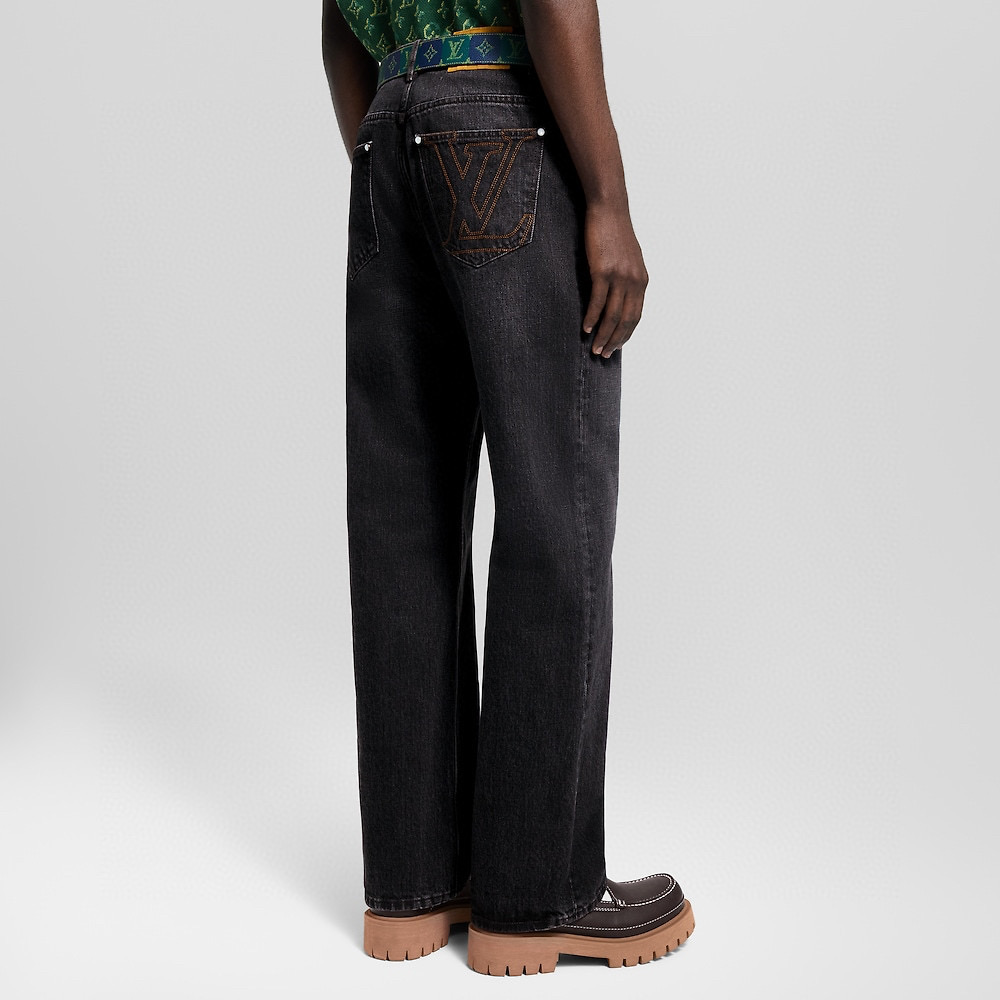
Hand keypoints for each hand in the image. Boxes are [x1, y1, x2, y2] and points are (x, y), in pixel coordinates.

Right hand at [581, 199, 648, 357]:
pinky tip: (586, 328)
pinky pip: (598, 301)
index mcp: (642, 281)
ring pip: (612, 314)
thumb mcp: (628, 260)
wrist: (609, 209)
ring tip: (594, 348)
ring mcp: (619, 277)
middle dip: (615, 340)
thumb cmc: (615, 233)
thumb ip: (628, 279)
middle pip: (626, 320)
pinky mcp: (603, 271)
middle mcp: (634, 281)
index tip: (616, 347)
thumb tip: (621, 298)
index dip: (626, 334)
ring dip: (603, 334)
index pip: (636, 316)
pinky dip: (592, 317)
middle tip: (604, 354)